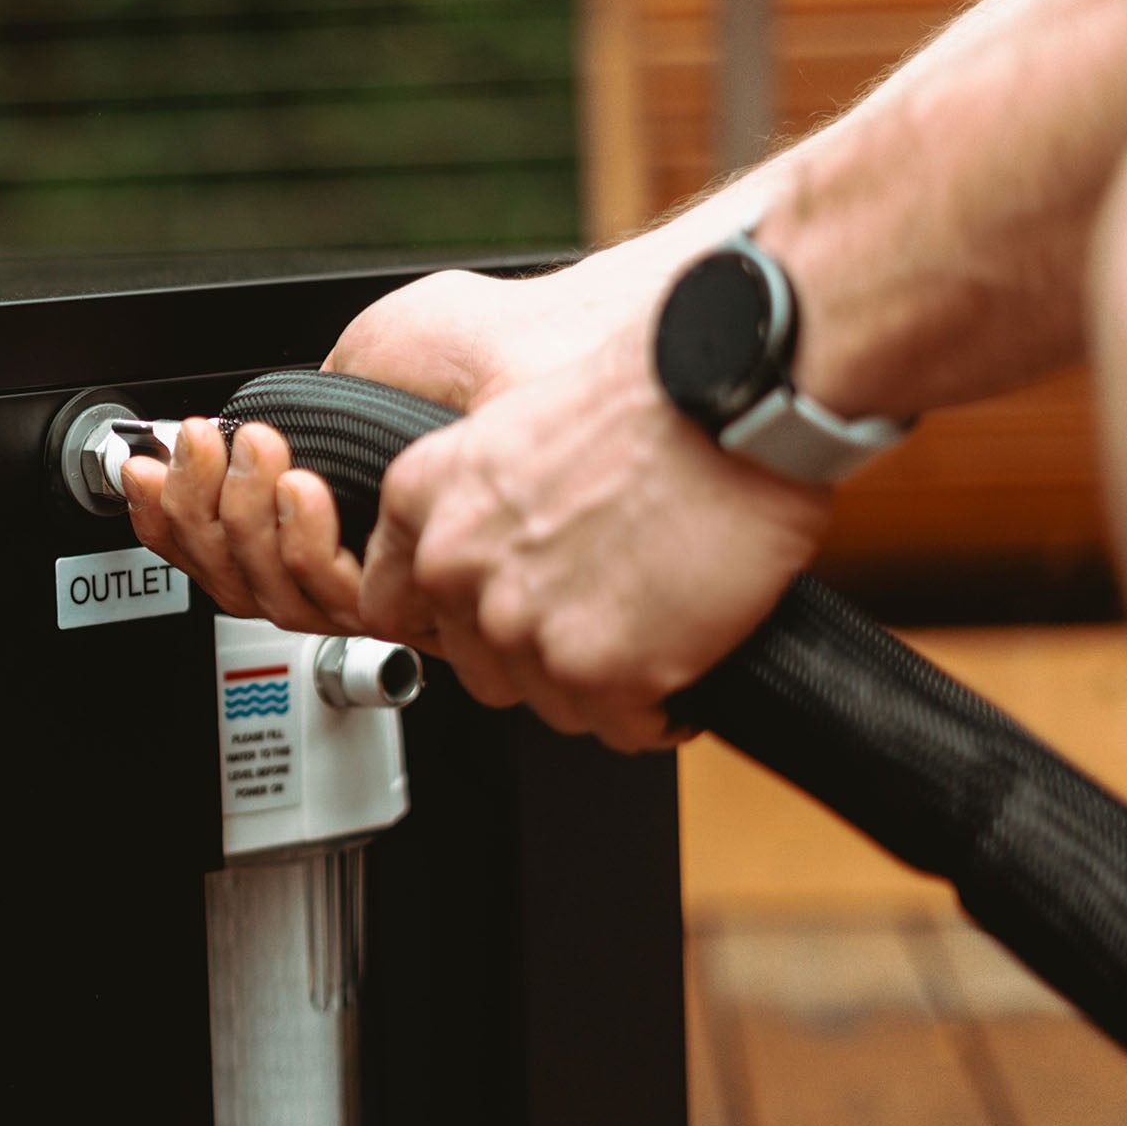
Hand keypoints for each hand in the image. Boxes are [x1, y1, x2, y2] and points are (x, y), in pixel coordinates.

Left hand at [350, 327, 829, 749]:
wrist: (734, 404)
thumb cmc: (652, 397)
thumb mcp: (518, 429)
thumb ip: (480, 505)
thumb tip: (492, 559)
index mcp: (424, 498)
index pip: (392, 605)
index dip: (455, 623)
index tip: (492, 625)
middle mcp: (455, 567)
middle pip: (480, 668)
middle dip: (539, 659)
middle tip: (601, 619)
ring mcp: (522, 626)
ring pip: (551, 705)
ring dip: (602, 686)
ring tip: (656, 628)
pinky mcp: (598, 671)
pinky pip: (620, 728)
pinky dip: (658, 708)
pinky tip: (687, 655)